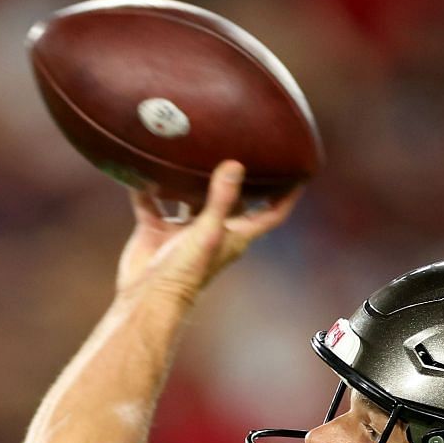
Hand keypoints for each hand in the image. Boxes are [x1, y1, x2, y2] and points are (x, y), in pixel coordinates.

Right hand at [115, 161, 301, 302]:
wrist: (147, 297)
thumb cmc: (185, 272)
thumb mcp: (208, 232)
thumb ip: (222, 199)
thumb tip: (235, 165)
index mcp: (235, 235)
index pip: (271, 214)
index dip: (287, 195)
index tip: (299, 171)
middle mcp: (212, 231)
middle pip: (231, 199)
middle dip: (236, 177)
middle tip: (239, 145)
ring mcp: (184, 232)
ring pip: (189, 198)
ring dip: (189, 178)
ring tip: (191, 148)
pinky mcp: (157, 231)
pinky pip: (153, 202)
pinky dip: (148, 187)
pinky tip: (144, 165)